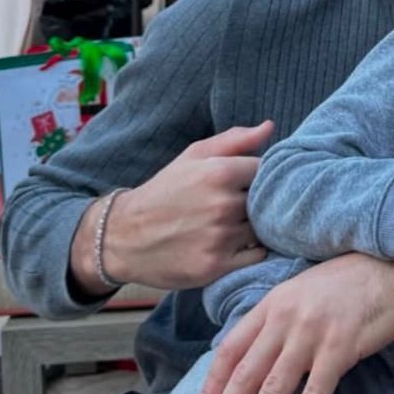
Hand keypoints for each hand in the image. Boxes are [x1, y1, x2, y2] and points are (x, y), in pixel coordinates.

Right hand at [71, 121, 275, 291]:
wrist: (123, 237)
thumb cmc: (163, 193)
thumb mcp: (191, 157)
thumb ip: (233, 140)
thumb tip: (269, 127)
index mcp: (219, 173)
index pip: (266, 171)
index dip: (257, 177)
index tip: (243, 184)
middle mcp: (223, 205)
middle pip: (267, 202)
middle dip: (256, 203)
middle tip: (236, 207)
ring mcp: (221, 238)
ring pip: (263, 230)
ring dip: (253, 228)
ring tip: (229, 226)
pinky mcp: (217, 266)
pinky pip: (256, 256)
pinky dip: (249, 251)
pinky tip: (229, 244)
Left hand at [196, 253, 393, 393]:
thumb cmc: (350, 282)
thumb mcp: (301, 292)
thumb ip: (276, 319)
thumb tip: (252, 354)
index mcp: (272, 303)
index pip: (232, 348)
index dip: (214, 380)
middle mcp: (285, 318)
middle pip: (246, 373)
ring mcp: (312, 334)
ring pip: (273, 387)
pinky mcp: (341, 350)